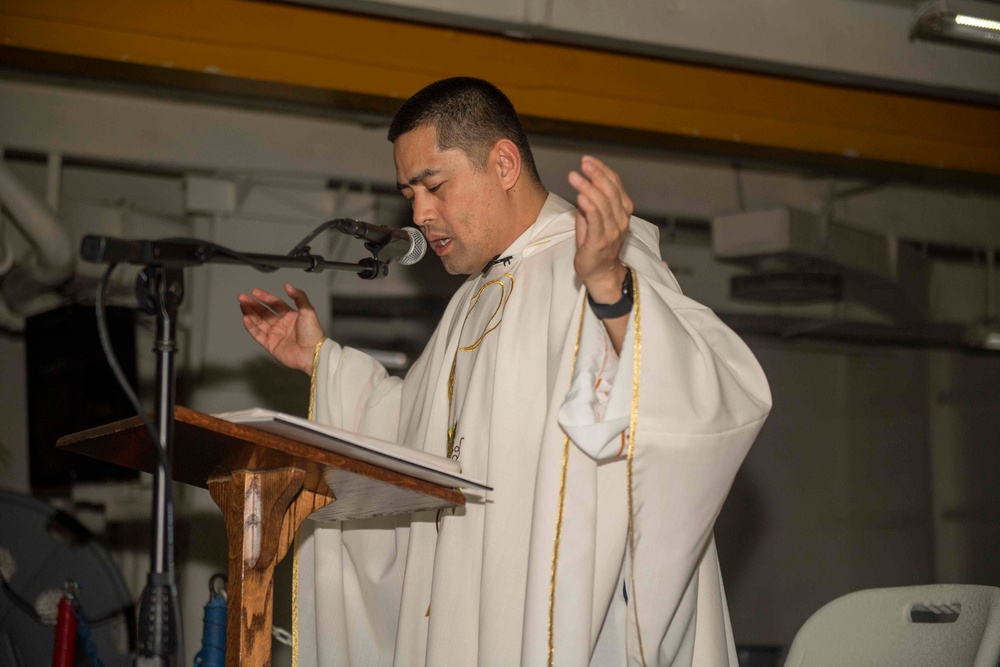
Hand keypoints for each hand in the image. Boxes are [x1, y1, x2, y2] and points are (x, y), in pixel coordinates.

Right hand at [238, 283, 324, 373]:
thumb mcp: (308, 310)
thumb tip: (288, 286)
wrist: (311, 353)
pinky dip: (251, 327)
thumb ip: (298, 296)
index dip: (265, 297)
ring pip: (259, 322)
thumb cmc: (312, 334)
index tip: (255, 292)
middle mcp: (283, 325)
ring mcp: (276, 335)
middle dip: (253, 304)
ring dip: (250, 313)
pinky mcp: (271, 345)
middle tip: (243, 297)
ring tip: (242, 305)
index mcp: (291, 316)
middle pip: (264, 312)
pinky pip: (258, 335)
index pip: (275, 304)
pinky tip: (246, 318)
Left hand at [568, 155, 632, 302]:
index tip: (588, 160)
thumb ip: (591, 203)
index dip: (603, 171)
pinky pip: (596, 221)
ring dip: (588, 188)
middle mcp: (620, 220)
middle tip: (584, 163)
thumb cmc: (595, 245)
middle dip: (597, 174)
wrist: (601, 273)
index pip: (615, 186)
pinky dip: (589, 207)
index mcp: (622, 212)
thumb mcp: (593, 219)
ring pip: (603, 204)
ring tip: (575, 176)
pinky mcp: (600, 242)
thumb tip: (583, 185)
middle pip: (611, 192)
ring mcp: (612, 231)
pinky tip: (581, 197)